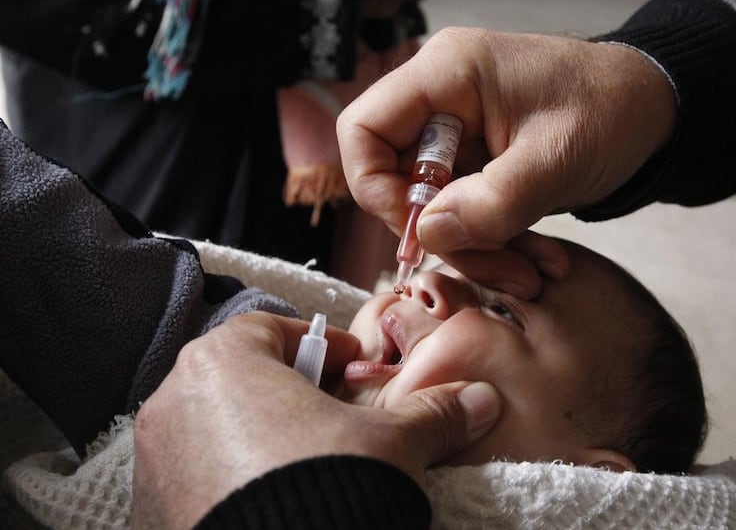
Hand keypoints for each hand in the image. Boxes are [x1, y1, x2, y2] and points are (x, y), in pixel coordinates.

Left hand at [132, 312, 500, 528]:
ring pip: (214, 426)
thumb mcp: (391, 444)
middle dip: (290, 389)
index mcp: (225, 361)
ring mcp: (155, 459)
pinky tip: (271, 500)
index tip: (353, 365)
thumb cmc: (324, 488)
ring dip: (256, 434)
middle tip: (334, 415)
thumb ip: (433, 413)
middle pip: (240, 375)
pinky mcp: (152, 510)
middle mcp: (176, 401)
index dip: (321, 343)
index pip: (272, 327)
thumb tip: (481, 400)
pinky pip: (194, 476)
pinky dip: (230, 478)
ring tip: (305, 462)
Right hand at [338, 28, 675, 293]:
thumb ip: (493, 201)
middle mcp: (440, 100)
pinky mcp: (476, 161)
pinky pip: (461, 211)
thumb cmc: (612, 110)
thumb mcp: (557, 160)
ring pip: (430, 205)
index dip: (377, 187)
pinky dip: (491, 241)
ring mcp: (457, 133)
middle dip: (442, 233)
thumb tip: (429, 234)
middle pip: (394, 178)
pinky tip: (533, 256)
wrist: (652, 110)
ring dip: (474, 247)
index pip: (363, 130)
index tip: (423, 228)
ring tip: (528, 271)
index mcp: (446, 75)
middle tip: (496, 266)